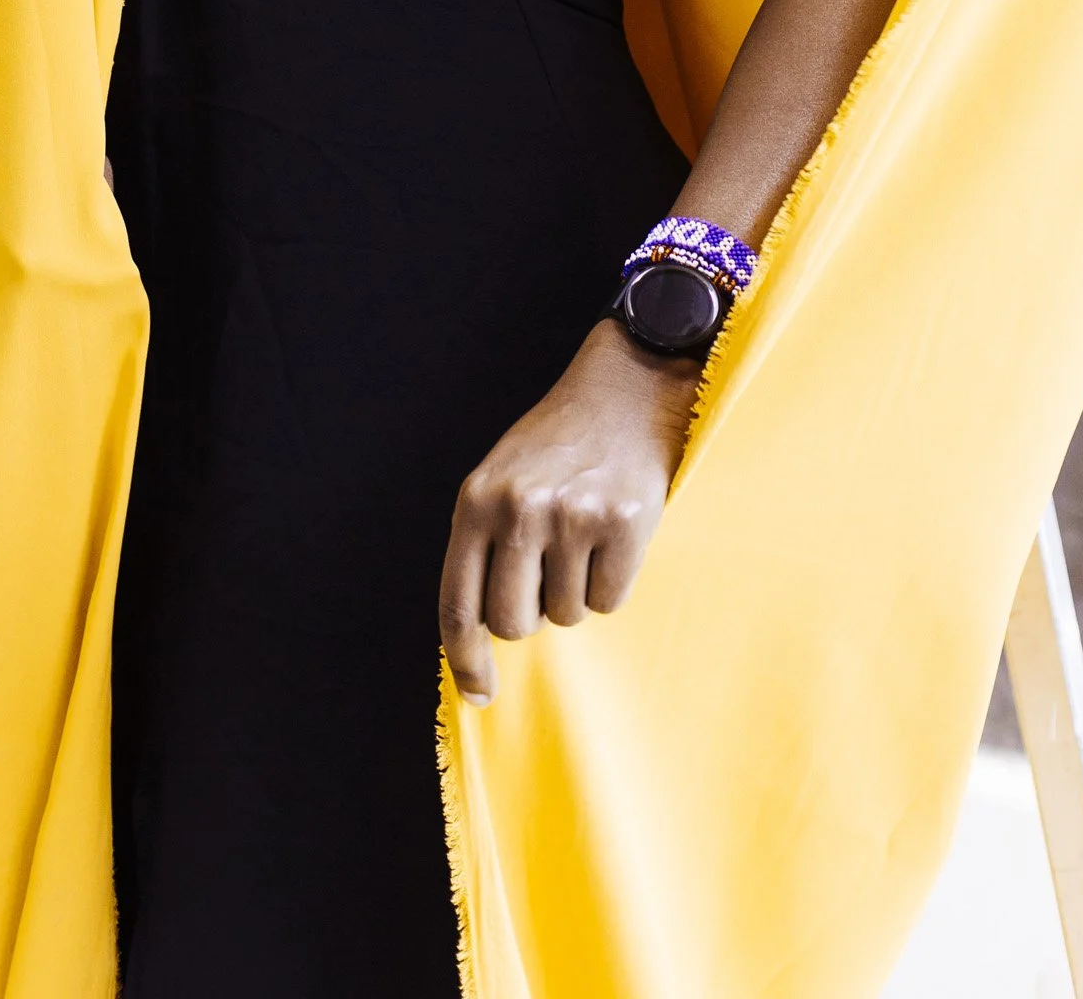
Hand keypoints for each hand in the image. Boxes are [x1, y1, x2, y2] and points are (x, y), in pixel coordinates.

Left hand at [439, 320, 700, 704]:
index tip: (479, 692)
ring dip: (576, 591)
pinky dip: (613, 581)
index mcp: (477, 501)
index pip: (458, 604)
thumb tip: (479, 638)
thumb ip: (485, 545)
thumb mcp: (500, 478)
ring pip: (567, 615)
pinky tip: (613, 536)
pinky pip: (610, 600)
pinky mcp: (622, 523)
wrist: (624, 388)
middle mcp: (519, 509)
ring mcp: (571, 516)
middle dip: (531, 615)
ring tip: (584, 537)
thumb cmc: (558, 444)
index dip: (465, 659)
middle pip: (512, 623)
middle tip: (549, 574)